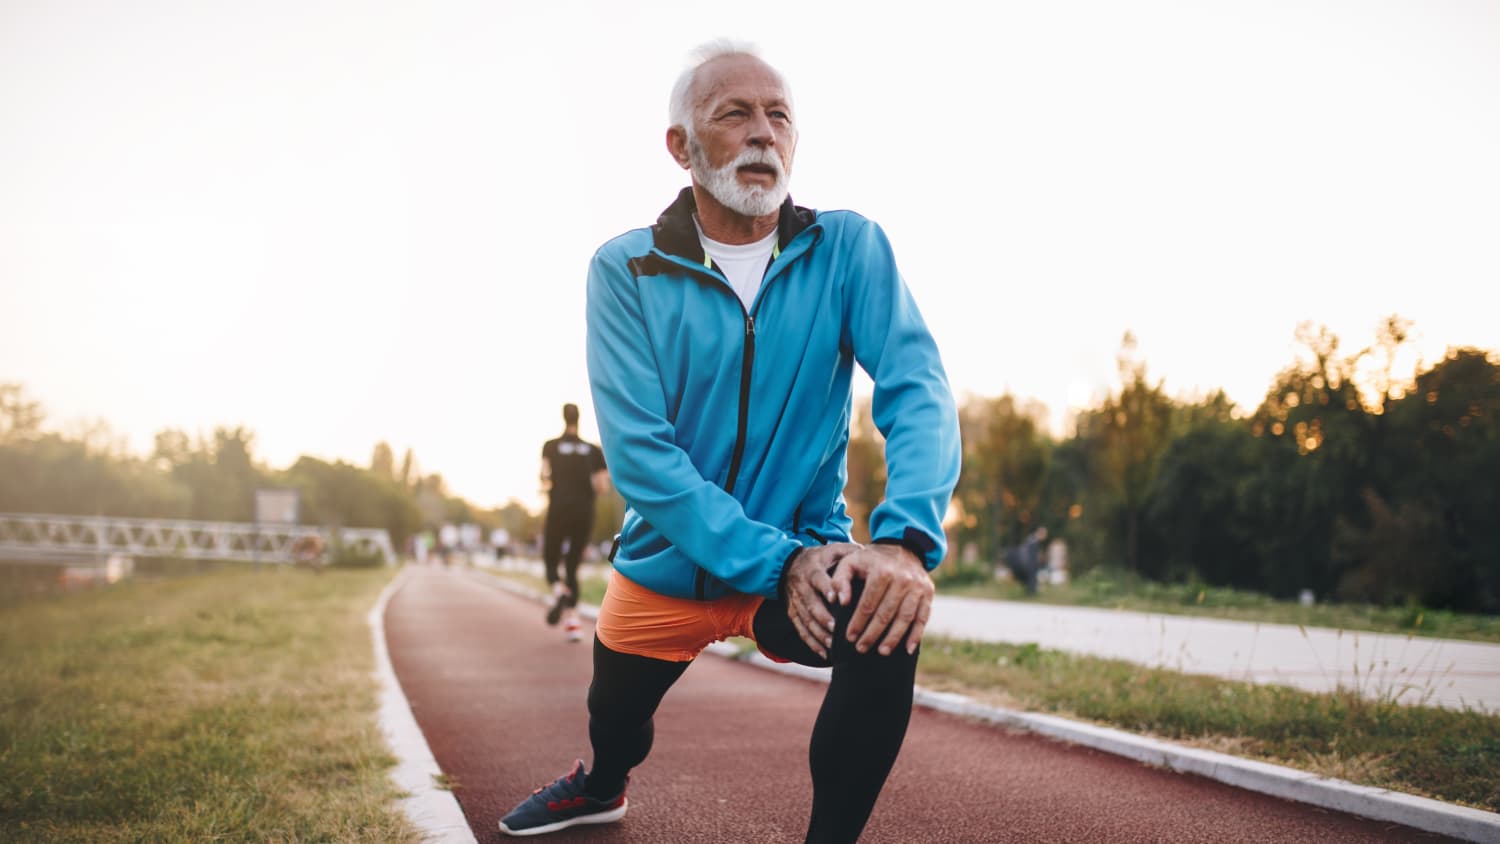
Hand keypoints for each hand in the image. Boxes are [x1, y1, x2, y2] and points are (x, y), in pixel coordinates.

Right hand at [782, 543, 859, 658]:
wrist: (789, 564)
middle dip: (822, 617)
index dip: (827, 589)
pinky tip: (823, 653)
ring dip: (817, 633)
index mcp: (813, 570)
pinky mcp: (793, 614)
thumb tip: (867, 553)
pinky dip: (811, 643)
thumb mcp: (832, 550)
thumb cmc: (820, 559)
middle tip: (835, 629)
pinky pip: (800, 630)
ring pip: (805, 620)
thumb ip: (849, 551)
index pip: (819, 580)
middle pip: (810, 603)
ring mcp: (796, 602)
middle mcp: (802, 586)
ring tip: (831, 645)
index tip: (837, 600)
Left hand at [830, 544, 932, 655]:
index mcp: (882, 571)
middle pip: (886, 613)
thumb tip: (840, 601)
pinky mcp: (928, 593)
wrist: (902, 548)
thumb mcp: (851, 562)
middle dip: (873, 634)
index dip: (858, 622)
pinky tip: (907, 649)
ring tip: (882, 652)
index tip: (849, 637)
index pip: (868, 604)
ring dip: (893, 638)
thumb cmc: (871, 560)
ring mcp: (918, 587)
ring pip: (905, 618)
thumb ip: (840, 580)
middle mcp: (903, 579)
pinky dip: (916, 635)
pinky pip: (923, 617)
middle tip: (861, 649)